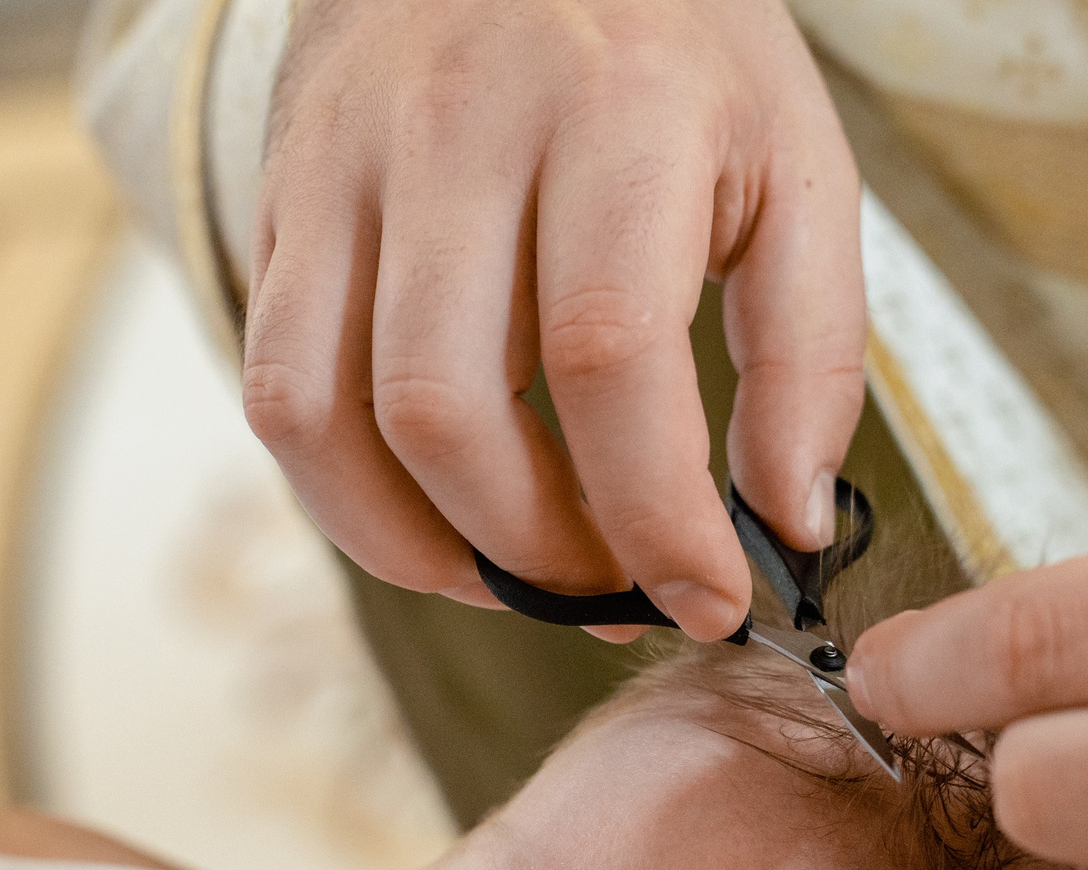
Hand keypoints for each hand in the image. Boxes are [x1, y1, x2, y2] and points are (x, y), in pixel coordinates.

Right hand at [243, 0, 864, 637]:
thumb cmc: (674, 53)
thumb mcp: (797, 165)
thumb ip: (812, 351)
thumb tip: (787, 528)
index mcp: (614, 112)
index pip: (607, 357)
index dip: (653, 516)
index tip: (707, 597)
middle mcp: (457, 129)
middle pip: (446, 408)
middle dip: (536, 552)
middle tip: (615, 592)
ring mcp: (347, 163)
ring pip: (326, 412)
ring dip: (422, 547)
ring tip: (516, 578)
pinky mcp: (285, 200)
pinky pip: (275, 389)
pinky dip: (345, 498)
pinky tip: (434, 522)